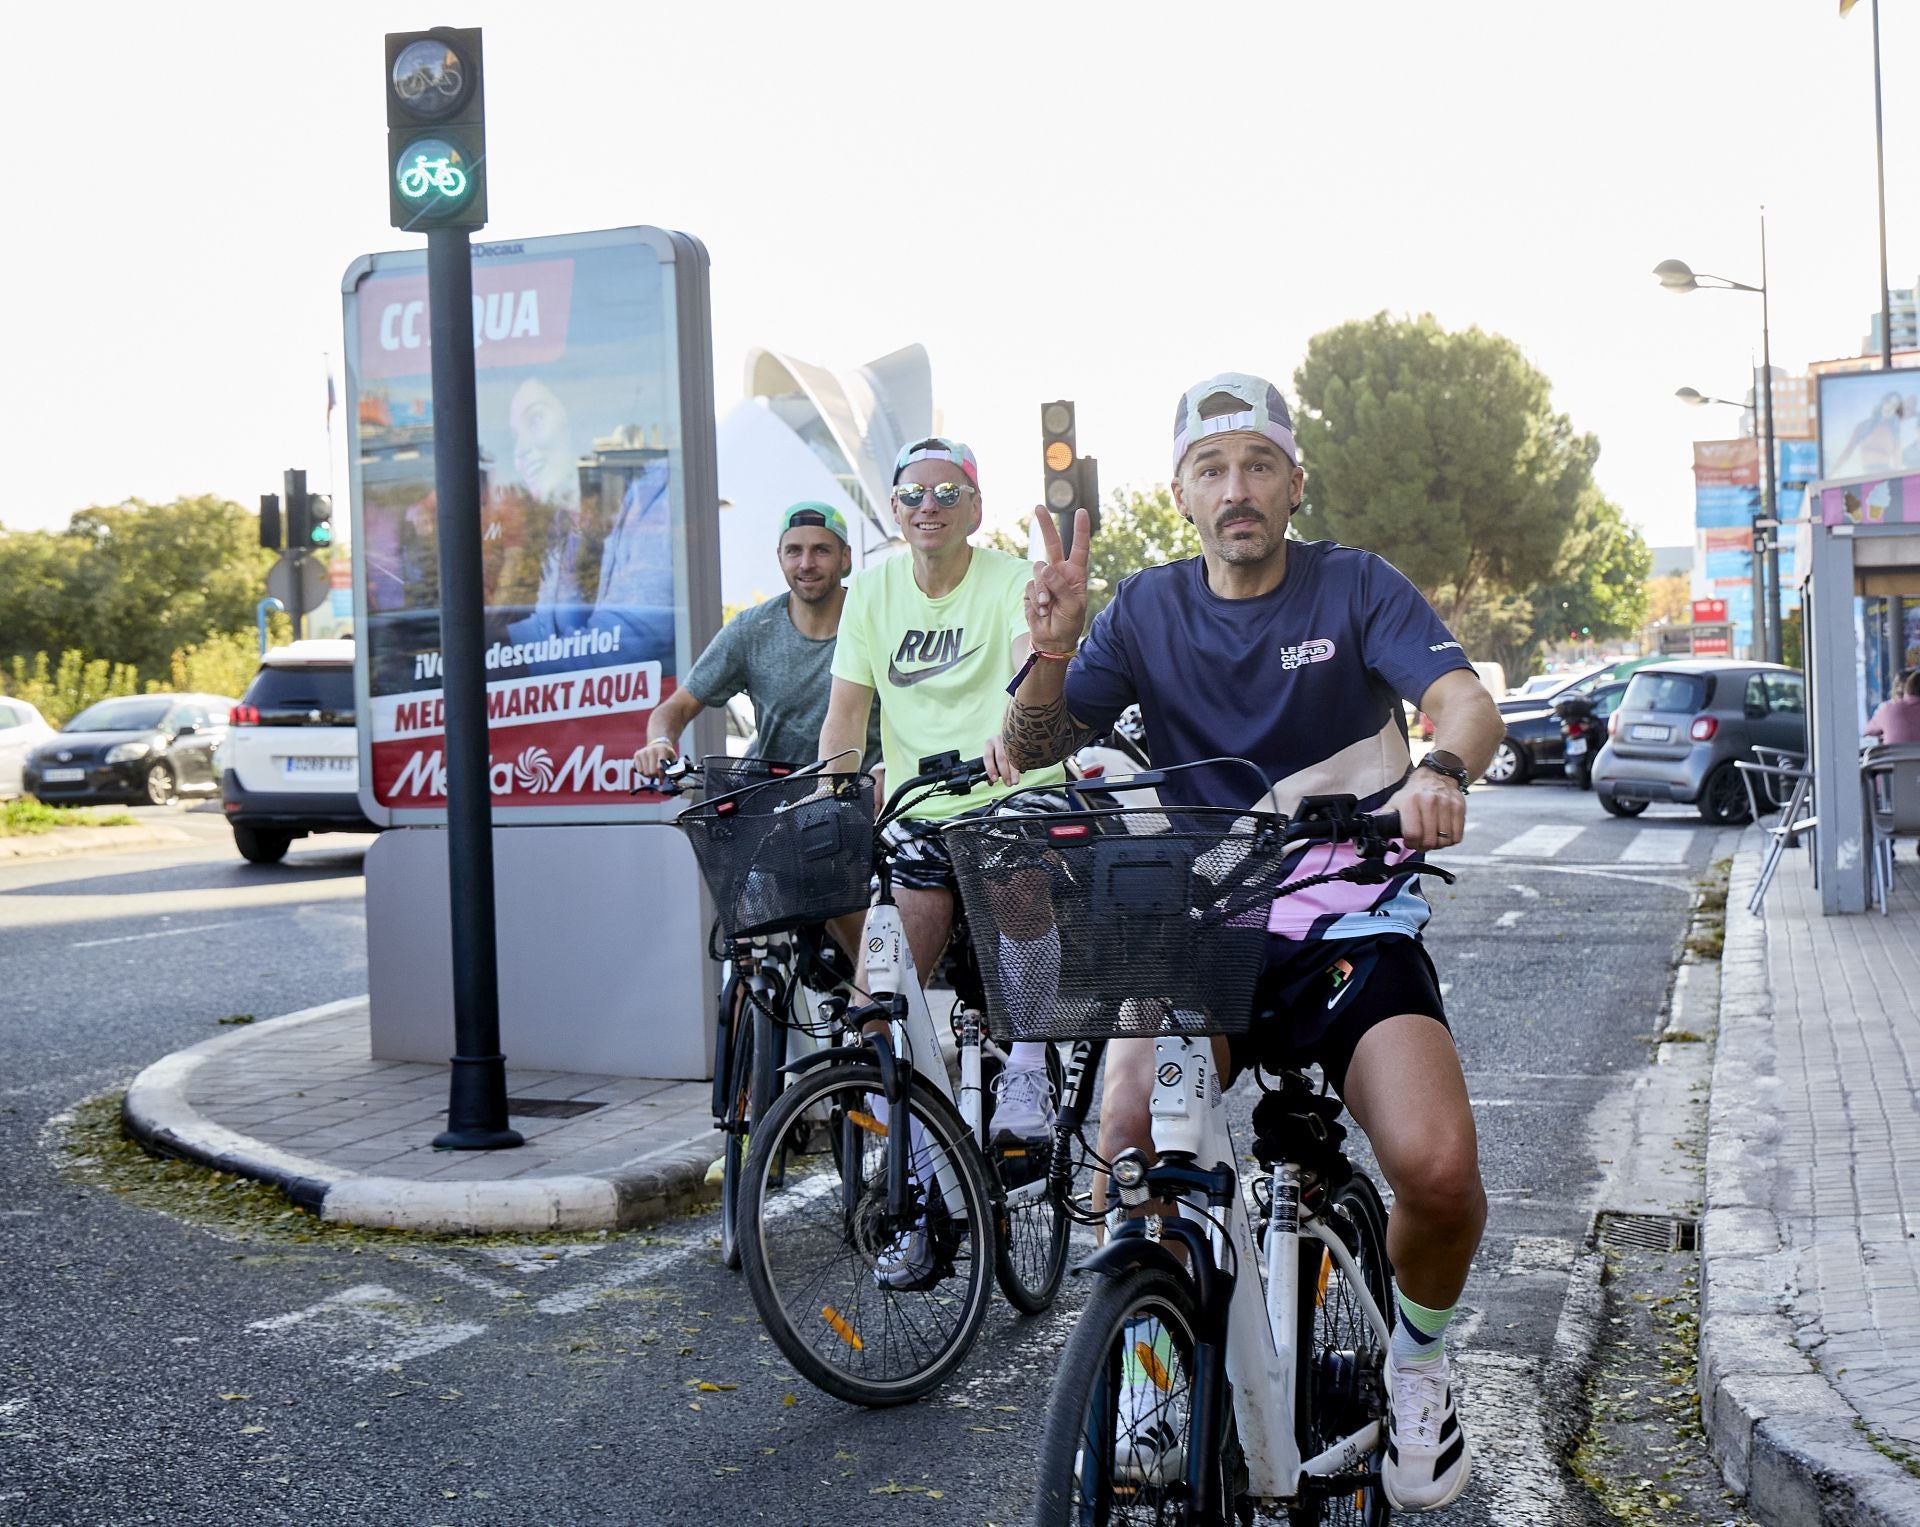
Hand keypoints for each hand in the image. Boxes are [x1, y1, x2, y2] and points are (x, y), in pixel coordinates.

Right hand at [633, 738, 676, 778]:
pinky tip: (647, 768)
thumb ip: (673, 767)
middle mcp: (651, 750)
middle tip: (658, 773)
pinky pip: (639, 770)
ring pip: (645, 772)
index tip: (663, 775)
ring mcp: (643, 752)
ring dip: (650, 775)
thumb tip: (672, 777)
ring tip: (653, 770)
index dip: (662, 775)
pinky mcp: (636, 755)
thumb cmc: (666, 754)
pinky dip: (643, 772)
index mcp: (662, 750)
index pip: (659, 768)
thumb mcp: (672, 758)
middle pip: (651, 772)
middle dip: (655, 775)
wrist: (658, 744)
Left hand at [984, 733, 1020, 786]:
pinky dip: (1021, 765)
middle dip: (1004, 773)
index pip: (988, 757)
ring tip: (1014, 781)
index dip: (991, 769)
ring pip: (1012, 757)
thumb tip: (991, 782)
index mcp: (989, 743)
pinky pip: (1021, 755)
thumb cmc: (998, 749)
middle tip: (1007, 783)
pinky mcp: (1020, 742)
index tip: (995, 780)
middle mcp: (999, 740)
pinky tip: (1022, 772)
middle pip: (1001, 758)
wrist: (1011, 734)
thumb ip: (991, 767)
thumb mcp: (992, 755)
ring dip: (1014, 772)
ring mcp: (1010, 740)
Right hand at [1026, 506, 1090, 654]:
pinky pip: (1029, 586)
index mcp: (1076, 574)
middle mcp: (1059, 573)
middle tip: (1038, 507)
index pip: (1079, 548)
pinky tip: (1041, 610)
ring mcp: (1044, 580)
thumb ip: (1060, 586)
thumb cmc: (1069, 623)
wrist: (1052, 640)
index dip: (1080, 530)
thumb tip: (1045, 568)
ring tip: (1047, 606)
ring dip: (1042, 589)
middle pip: (1052, 544)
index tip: (1081, 512)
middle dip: (1045, 525)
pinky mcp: (1031, 589)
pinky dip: (1034, 599)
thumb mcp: (1073, 606)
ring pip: (1038, 570)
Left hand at [1383, 767, 1465, 851]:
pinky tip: (1443, 834)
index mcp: (1410, 801)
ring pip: (1444, 841)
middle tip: (1421, 843)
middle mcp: (1429, 801)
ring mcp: (1446, 804)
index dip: (1411, 844)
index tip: (1410, 842)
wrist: (1435, 775)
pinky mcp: (1459, 807)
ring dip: (1437, 844)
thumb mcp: (1395, 802)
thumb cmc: (1413, 793)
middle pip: (1429, 840)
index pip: (1413, 834)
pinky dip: (1450, 840)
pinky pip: (1457, 836)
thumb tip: (1377, 835)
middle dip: (1423, 846)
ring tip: (1432, 837)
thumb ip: (1385, 818)